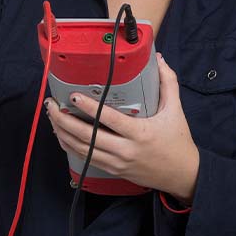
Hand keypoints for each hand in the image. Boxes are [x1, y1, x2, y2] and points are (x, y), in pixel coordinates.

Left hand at [45, 53, 199, 203]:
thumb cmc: (178, 141)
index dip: (89, 108)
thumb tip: (158, 59)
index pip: (109, 120)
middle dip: (65, 121)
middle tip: (52, 105)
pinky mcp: (114, 170)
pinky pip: (86, 159)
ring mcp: (117, 163)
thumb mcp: (176, 110)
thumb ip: (168, 82)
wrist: (182, 175)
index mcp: (140, 133)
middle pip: (88, 137)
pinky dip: (71, 147)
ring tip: (52, 116)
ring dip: (63, 133)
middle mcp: (125, 150)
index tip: (74, 96)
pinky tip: (62, 135)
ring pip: (82, 150)